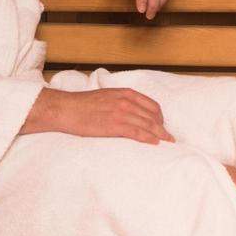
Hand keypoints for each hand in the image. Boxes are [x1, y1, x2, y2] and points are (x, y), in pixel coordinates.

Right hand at [20, 87, 174, 144]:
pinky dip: (148, 138)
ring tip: (167, 142)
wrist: (66, 109)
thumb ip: (121, 102)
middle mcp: (126, 101)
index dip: (160, 116)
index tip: (163, 125)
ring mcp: (121, 113)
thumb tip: (131, 112)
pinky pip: (137, 132)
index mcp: (125, 93)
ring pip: (148, 124)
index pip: (152, 105)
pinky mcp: (114, 125)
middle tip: (169, 137)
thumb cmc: (83, 104)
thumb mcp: (107, 97)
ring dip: (160, 134)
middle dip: (163, 127)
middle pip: (153, 115)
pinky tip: (154, 142)